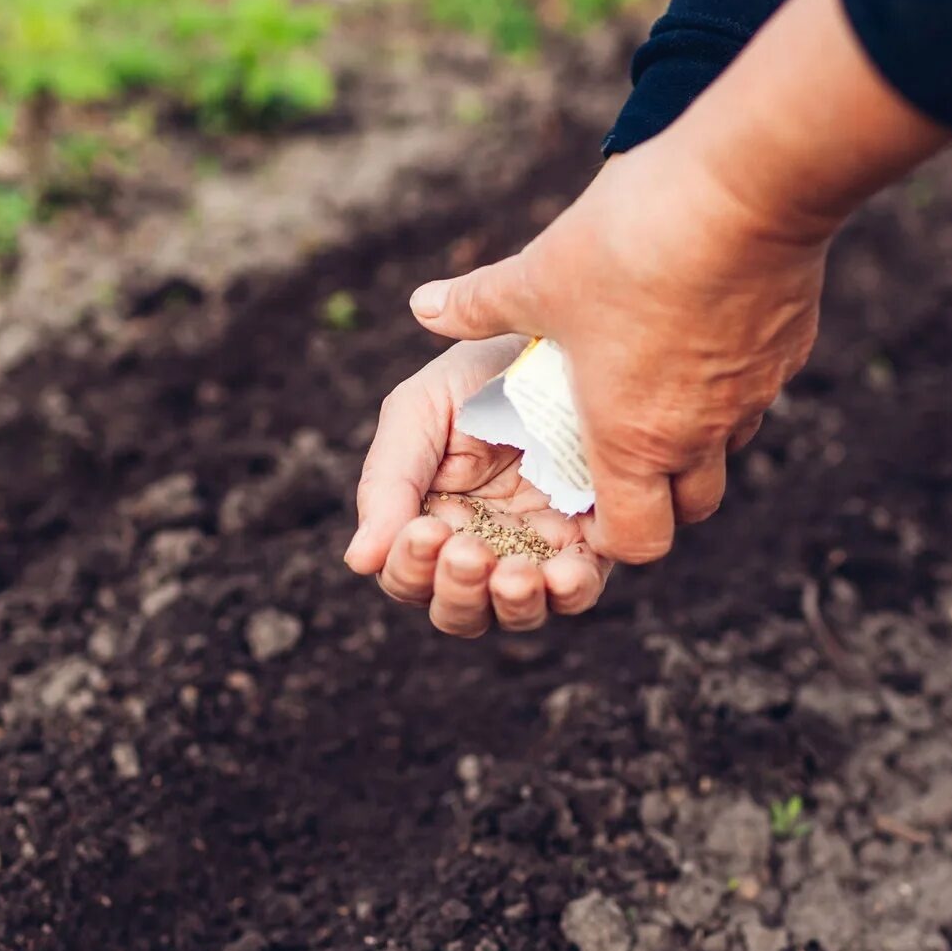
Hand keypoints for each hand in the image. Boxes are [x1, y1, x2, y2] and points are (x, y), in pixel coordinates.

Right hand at [344, 337, 612, 636]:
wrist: (558, 337)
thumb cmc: (479, 374)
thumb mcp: (418, 414)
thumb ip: (386, 485)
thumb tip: (358, 562)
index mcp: (430, 517)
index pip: (409, 576)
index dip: (410, 568)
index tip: (427, 530)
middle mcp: (483, 544)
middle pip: (458, 610)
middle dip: (457, 592)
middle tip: (467, 552)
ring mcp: (538, 548)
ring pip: (516, 613)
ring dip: (510, 603)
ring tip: (515, 574)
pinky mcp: (593, 541)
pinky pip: (579, 589)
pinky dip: (569, 591)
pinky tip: (564, 573)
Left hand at [407, 140, 828, 563]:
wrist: (747, 187)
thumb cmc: (631, 245)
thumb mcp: (539, 277)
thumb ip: (478, 303)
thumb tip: (422, 307)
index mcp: (633, 438)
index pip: (637, 541)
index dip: (611, 536)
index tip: (588, 502)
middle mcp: (700, 434)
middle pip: (692, 509)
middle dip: (660, 497)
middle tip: (623, 449)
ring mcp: (752, 396)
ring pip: (727, 449)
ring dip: (694, 438)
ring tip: (656, 384)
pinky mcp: (788, 352)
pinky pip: (758, 390)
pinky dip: (727, 384)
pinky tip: (700, 330)